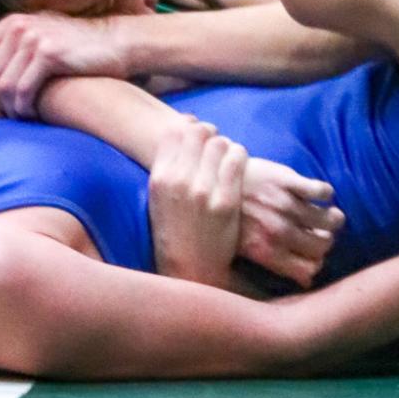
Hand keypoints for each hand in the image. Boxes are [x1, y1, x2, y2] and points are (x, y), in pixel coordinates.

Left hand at [0, 12, 134, 117]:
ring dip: (12, 108)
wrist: (119, 43)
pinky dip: (25, 107)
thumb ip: (17, 48)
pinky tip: (34, 113)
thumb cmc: (82, 48)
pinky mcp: (49, 53)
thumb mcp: (44, 37)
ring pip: (4, 86)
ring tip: (25, 116)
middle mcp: (19, 27)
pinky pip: (23, 89)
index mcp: (13, 22)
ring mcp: (33, 38)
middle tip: (12, 112)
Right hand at [148, 120, 246, 285]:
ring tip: (226, 157)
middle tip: (214, 145)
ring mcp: (203, 191)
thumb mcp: (158, 199)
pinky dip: (239, 156)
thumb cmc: (174, 233)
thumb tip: (186, 128)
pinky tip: (237, 165)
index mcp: (159, 179)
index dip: (188, 127)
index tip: (196, 134)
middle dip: (209, 134)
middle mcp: (178, 181)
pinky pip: (237, 159)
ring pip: (220, 142)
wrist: (190, 270)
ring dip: (225, 145)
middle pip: (199, 132)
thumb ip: (169, 166)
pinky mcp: (227, 201)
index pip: (174, 132)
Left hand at [236, 155, 344, 286]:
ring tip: (329, 214)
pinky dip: (326, 193)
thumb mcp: (245, 248)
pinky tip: (321, 194)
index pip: (309, 268)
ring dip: (333, 218)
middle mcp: (278, 231)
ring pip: (329, 220)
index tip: (315, 254)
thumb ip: (276, 265)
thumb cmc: (229, 215)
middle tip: (322, 234)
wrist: (213, 176)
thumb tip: (308, 281)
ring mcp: (284, 205)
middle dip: (326, 241)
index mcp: (266, 252)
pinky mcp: (287, 180)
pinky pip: (321, 191)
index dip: (316, 262)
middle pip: (322, 245)